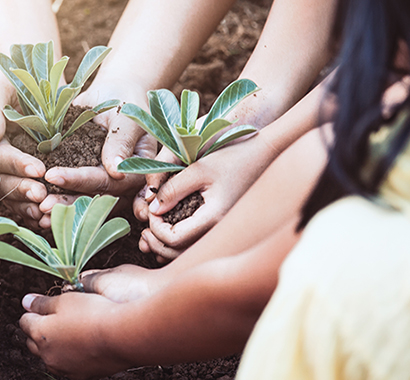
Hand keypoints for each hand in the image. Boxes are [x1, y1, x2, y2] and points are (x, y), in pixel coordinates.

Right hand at [0, 70, 46, 228]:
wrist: (27, 84)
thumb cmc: (11, 80)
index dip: (16, 163)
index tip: (39, 169)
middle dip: (21, 188)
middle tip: (43, 195)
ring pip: (6, 193)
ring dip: (24, 205)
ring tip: (44, 211)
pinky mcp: (9, 178)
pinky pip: (14, 200)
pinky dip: (26, 210)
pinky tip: (41, 218)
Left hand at [17, 264, 166, 378]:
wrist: (122, 336)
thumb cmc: (94, 314)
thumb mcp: (65, 300)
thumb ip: (42, 303)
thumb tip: (26, 301)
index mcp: (39, 333)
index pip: (25, 321)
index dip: (33, 310)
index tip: (42, 304)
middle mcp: (47, 354)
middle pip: (33, 341)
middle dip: (40, 328)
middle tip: (56, 316)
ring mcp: (64, 367)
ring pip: (50, 355)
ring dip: (55, 344)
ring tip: (71, 330)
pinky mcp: (81, 374)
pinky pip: (68, 364)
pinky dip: (70, 355)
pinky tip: (82, 343)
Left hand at [37, 81, 155, 228]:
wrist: (112, 93)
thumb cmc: (124, 100)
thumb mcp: (126, 117)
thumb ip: (121, 142)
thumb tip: (116, 171)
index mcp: (136, 172)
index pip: (107, 181)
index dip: (80, 180)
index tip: (53, 176)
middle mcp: (120, 183)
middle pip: (93, 197)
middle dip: (66, 202)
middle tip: (42, 205)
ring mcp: (102, 183)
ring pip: (80, 199)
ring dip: (58, 205)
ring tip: (35, 209)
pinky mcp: (85, 178)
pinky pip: (70, 190)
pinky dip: (53, 195)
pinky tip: (33, 201)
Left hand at [135, 135, 277, 261]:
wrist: (263, 154)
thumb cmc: (233, 156)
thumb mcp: (198, 168)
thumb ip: (173, 188)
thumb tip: (152, 209)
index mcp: (213, 217)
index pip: (174, 239)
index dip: (155, 227)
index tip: (150, 210)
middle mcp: (218, 229)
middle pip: (178, 253)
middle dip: (156, 240)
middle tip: (146, 223)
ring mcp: (220, 229)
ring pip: (186, 252)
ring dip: (165, 243)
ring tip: (154, 226)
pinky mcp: (220, 224)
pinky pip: (195, 242)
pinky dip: (178, 240)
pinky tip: (169, 225)